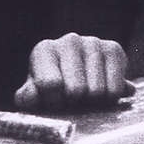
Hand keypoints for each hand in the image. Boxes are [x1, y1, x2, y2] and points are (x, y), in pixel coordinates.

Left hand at [16, 34, 133, 110]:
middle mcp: (69, 40)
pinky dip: (109, 98)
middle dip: (74, 102)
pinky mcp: (114, 48)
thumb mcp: (36, 96)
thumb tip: (30, 97)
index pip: (50, 84)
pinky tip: (102, 90)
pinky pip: (114, 88)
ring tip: (86, 95)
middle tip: (72, 100)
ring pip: (96, 91)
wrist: (81, 78)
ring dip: (92, 102)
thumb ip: (28, 98)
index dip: (53, 101)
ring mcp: (93, 42)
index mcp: (44, 50)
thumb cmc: (52, 90)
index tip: (54, 101)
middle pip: (75, 89)